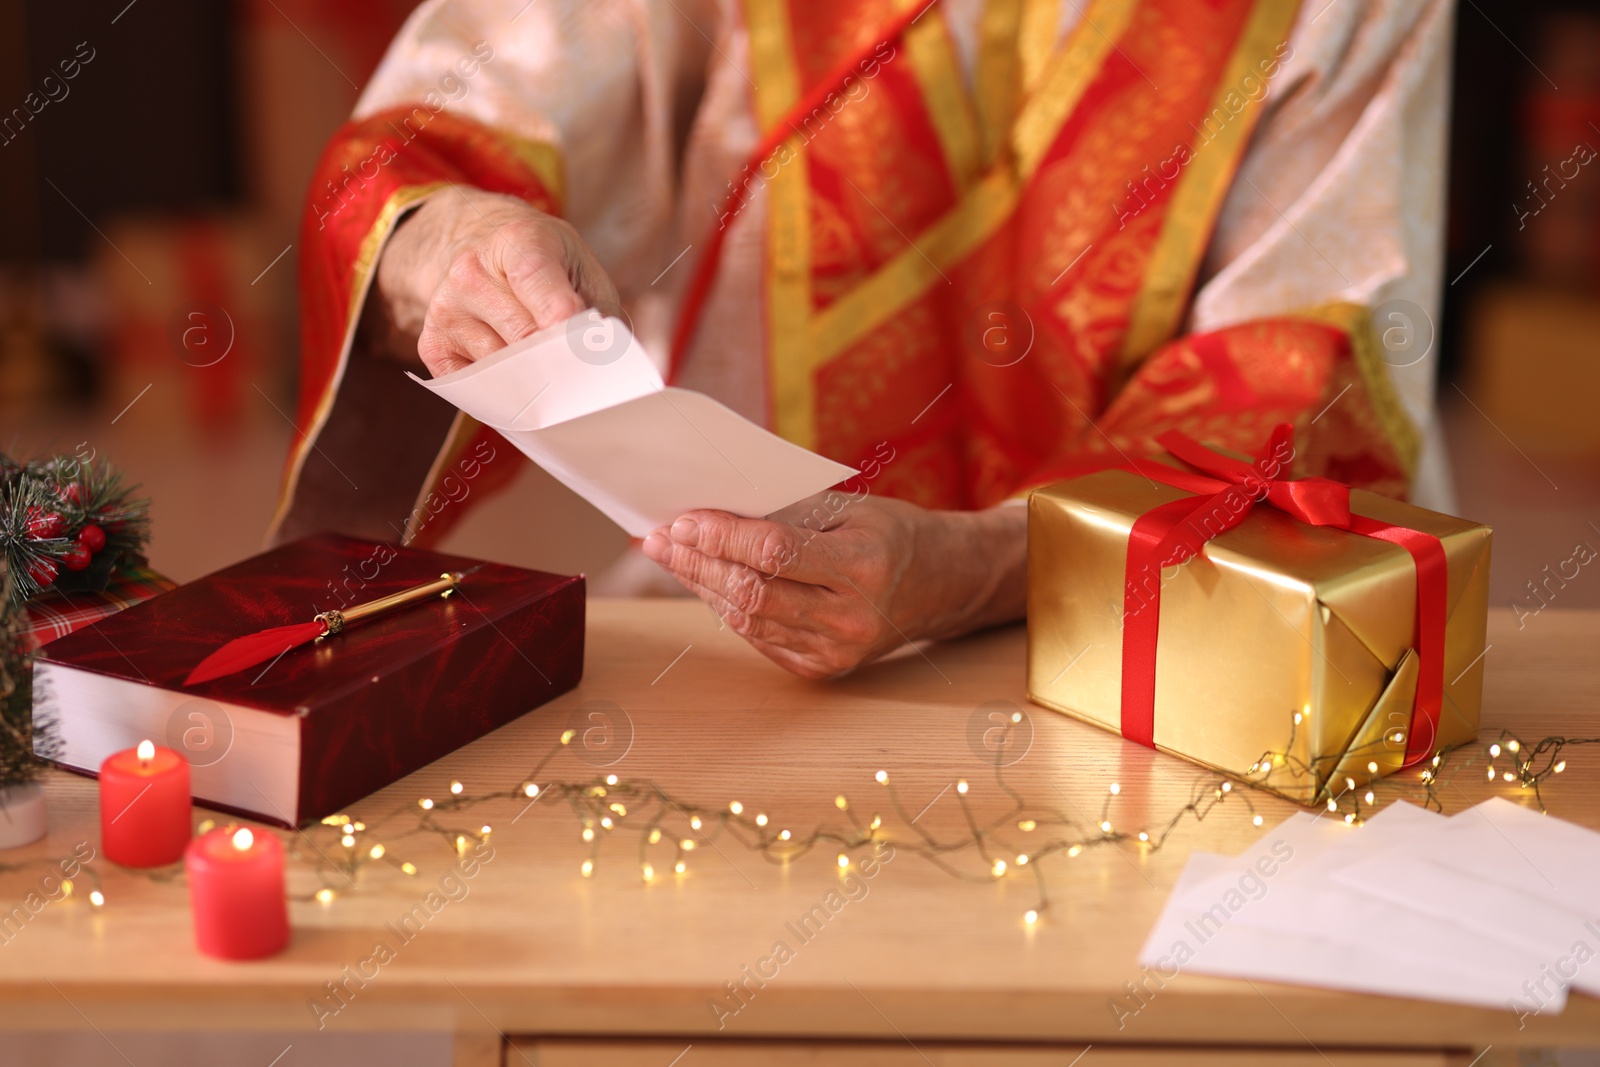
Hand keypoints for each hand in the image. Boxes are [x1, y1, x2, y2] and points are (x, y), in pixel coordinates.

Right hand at [374, 187, 620, 375]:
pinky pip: (473, 388)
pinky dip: (500, 389)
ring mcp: (446, 307)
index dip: (562, 320)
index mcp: (517, 241)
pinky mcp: (432, 343)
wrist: (484, 250)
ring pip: (502, 370)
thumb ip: (596, 312)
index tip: (582, 347)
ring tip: (541, 359)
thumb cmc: (547, 266)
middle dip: (556, 361)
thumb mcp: (581, 269)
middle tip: (578, 372)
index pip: (536, 281)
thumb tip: (598, 364)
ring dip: (530, 376)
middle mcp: (471, 271)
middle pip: (524, 338)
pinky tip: (510, 368)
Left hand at [640, 494, 1026, 678]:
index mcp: (865, 567)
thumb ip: (788, 514)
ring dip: (702, 585)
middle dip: (698, 563)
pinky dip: (726, 606)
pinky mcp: (820, 668)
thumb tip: (713, 511)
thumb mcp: (853, 509)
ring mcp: (835, 651)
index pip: (775, 554)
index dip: (722, 537)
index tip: (683, 519)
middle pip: (752, 592)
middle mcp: (850, 618)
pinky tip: (704, 580)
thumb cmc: (894, 534)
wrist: (944, 586)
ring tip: (671, 555)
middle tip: (659, 537)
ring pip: (747, 619)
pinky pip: (758, 636)